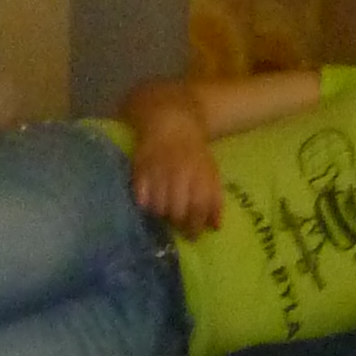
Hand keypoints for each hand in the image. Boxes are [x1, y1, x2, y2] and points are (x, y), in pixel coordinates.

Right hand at [129, 104, 224, 230]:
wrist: (171, 121)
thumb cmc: (194, 153)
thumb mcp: (210, 172)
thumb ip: (214, 200)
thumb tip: (215, 228)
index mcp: (199, 175)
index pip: (198, 209)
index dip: (195, 226)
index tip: (192, 233)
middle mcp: (179, 174)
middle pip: (176, 212)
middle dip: (177, 222)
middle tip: (176, 223)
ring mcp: (158, 171)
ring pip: (158, 208)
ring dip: (161, 213)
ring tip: (163, 209)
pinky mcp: (140, 169)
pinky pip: (141, 198)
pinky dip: (145, 203)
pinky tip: (149, 200)